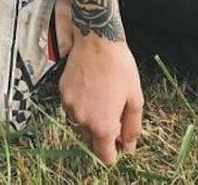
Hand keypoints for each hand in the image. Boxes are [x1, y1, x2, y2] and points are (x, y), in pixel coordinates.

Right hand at [59, 34, 143, 164]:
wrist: (97, 40)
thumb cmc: (119, 67)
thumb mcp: (135, 99)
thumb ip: (132, 128)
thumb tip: (128, 147)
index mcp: (102, 125)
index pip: (104, 156)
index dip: (114, 151)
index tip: (119, 138)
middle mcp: (82, 119)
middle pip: (91, 141)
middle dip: (102, 133)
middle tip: (114, 111)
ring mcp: (69, 105)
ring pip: (80, 124)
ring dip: (90, 119)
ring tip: (102, 97)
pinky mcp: (62, 91)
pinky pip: (72, 107)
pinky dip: (81, 104)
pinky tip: (91, 88)